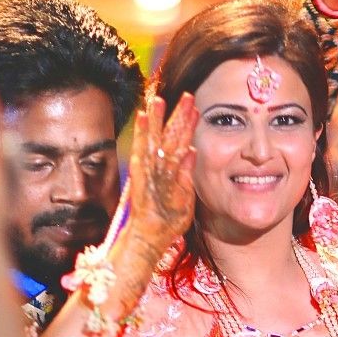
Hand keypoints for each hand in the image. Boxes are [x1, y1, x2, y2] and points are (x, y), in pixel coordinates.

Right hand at [126, 93, 196, 258]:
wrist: (149, 241)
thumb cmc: (167, 224)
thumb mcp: (186, 199)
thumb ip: (188, 177)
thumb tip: (193, 152)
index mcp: (171, 172)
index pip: (181, 143)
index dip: (188, 126)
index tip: (197, 108)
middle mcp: (159, 168)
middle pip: (169, 136)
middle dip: (177, 116)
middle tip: (187, 95)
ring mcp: (148, 171)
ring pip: (153, 139)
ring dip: (157, 119)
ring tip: (159, 98)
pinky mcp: (140, 177)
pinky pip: (142, 152)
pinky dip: (142, 135)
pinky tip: (144, 118)